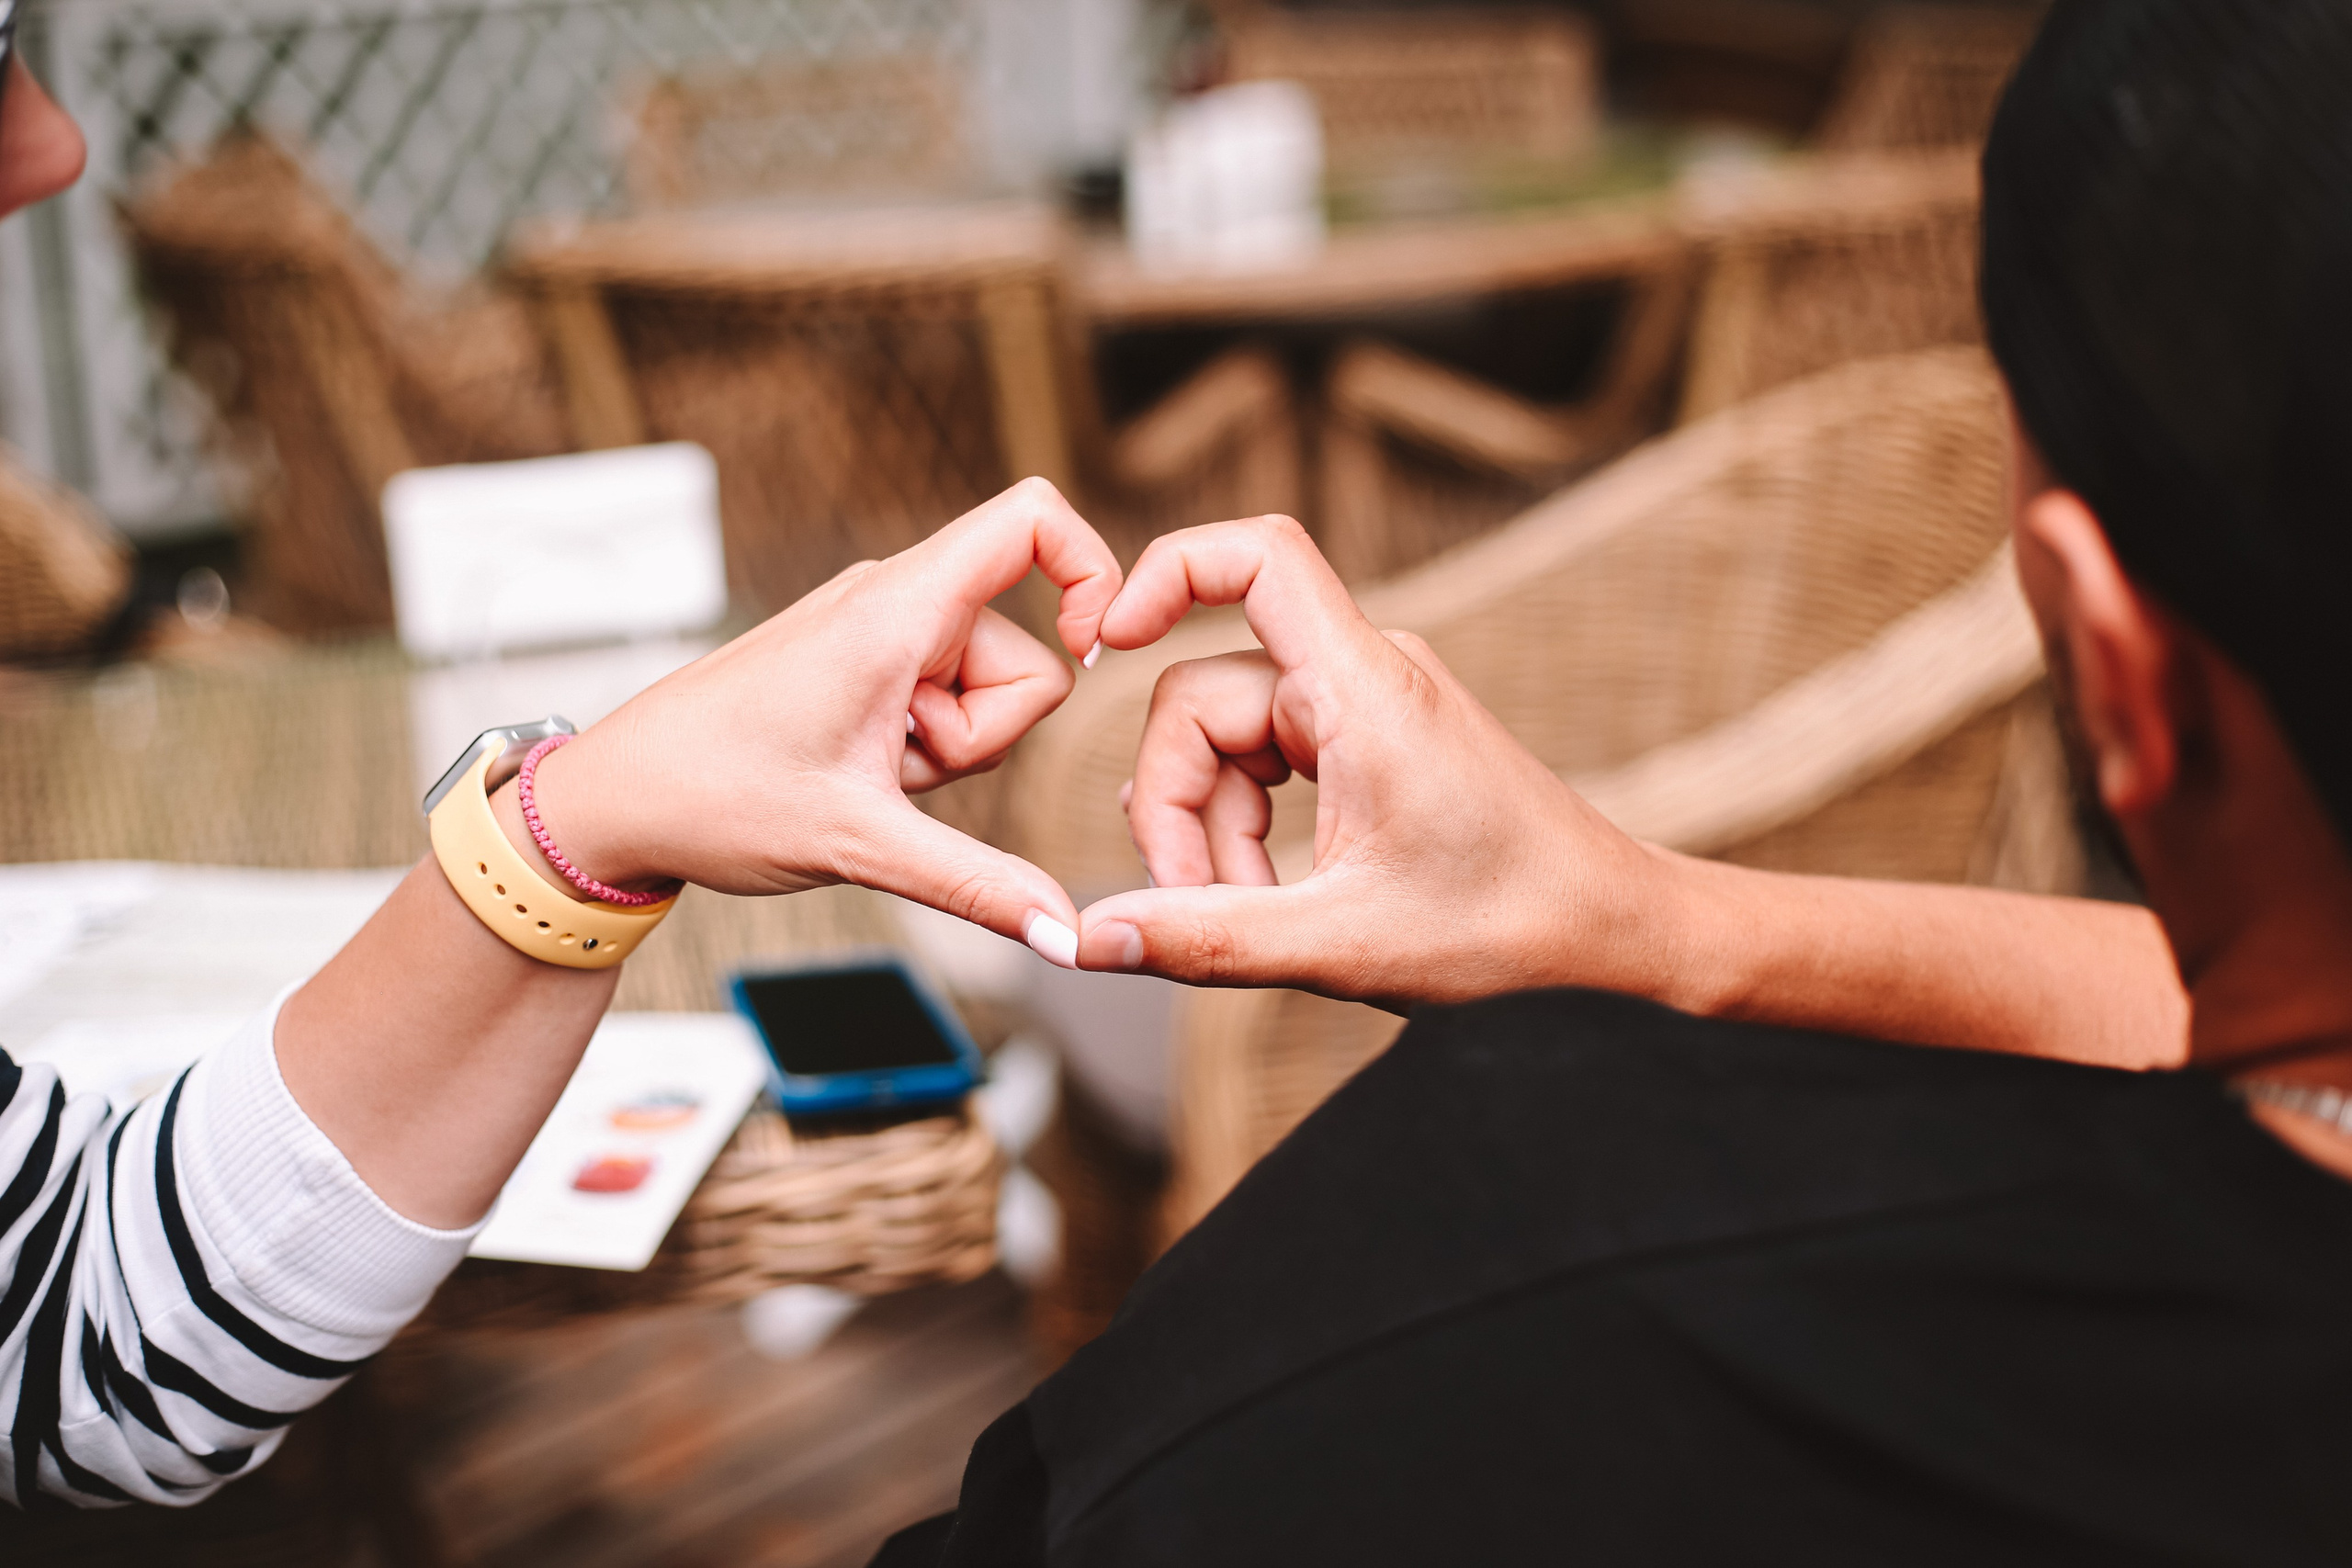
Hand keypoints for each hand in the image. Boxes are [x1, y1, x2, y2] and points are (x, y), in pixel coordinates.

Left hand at [520, 478, 1116, 959]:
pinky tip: (857, 776)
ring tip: (866, 777)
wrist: (617, 800)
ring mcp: (876, 631)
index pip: (1031, 519)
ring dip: (947, 750)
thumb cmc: (713, 797)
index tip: (1095, 649)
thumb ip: (979, 885)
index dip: (1092, 568)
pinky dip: (918, 748)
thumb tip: (1065, 930)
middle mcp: (890, 601)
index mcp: (894, 610)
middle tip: (897, 772)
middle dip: (984, 735)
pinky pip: (941, 701)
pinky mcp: (863, 663)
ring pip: (984, 689)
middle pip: (1023, 653)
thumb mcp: (861, 847)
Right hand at [1073, 516, 1671, 1004]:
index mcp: (1367, 691)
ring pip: (1223, 739)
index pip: (1259, 557)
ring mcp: (1363, 709)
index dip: (1166, 572)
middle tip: (1195, 906)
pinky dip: (1244, 829)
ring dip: (1210, 831)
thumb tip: (1092, 940)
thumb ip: (1206, 939)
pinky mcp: (1366, 744)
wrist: (1609, 932)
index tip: (1105, 641)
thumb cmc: (1512, 926)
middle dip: (1176, 806)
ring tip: (1252, 914)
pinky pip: (1261, 762)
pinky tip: (1267, 893)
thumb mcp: (1342, 945)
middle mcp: (1363, 678)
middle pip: (1198, 695)